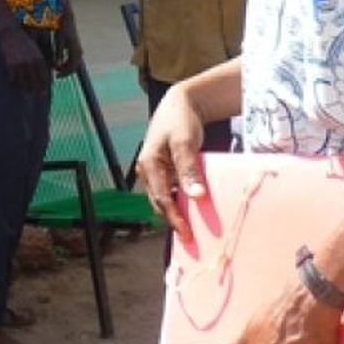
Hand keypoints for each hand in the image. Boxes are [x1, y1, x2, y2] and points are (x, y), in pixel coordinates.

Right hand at [0, 23, 50, 90]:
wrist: (10, 32)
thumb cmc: (25, 40)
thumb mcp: (37, 49)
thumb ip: (43, 59)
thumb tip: (52, 69)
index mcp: (39, 58)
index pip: (45, 78)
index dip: (45, 86)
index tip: (44, 91)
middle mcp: (31, 63)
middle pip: (35, 83)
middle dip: (36, 90)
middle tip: (35, 94)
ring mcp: (20, 64)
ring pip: (23, 83)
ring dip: (24, 88)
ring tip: (25, 91)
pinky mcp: (10, 65)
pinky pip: (13, 79)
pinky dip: (14, 82)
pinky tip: (15, 83)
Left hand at [53, 14, 84, 76]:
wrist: (67, 20)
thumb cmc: (61, 29)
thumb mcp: (58, 41)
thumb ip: (59, 53)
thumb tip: (57, 64)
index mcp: (75, 51)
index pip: (71, 67)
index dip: (64, 73)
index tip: (57, 76)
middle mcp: (79, 51)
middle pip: (73, 67)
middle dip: (65, 71)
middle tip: (56, 74)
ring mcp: (79, 49)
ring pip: (73, 63)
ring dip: (66, 67)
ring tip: (57, 69)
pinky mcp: (77, 47)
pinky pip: (73, 58)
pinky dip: (67, 62)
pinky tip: (60, 62)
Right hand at [134, 84, 206, 243]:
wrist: (180, 103)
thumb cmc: (181, 120)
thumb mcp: (185, 142)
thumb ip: (189, 169)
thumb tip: (196, 197)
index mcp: (148, 164)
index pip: (161, 198)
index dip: (174, 218)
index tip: (188, 235)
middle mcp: (147, 170)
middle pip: (160, 202)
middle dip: (173, 220)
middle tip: (191, 240)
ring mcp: (154, 171)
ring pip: (164, 198)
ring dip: (176, 212)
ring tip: (192, 229)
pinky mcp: (164, 170)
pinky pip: (170, 190)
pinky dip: (179, 201)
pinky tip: (192, 209)